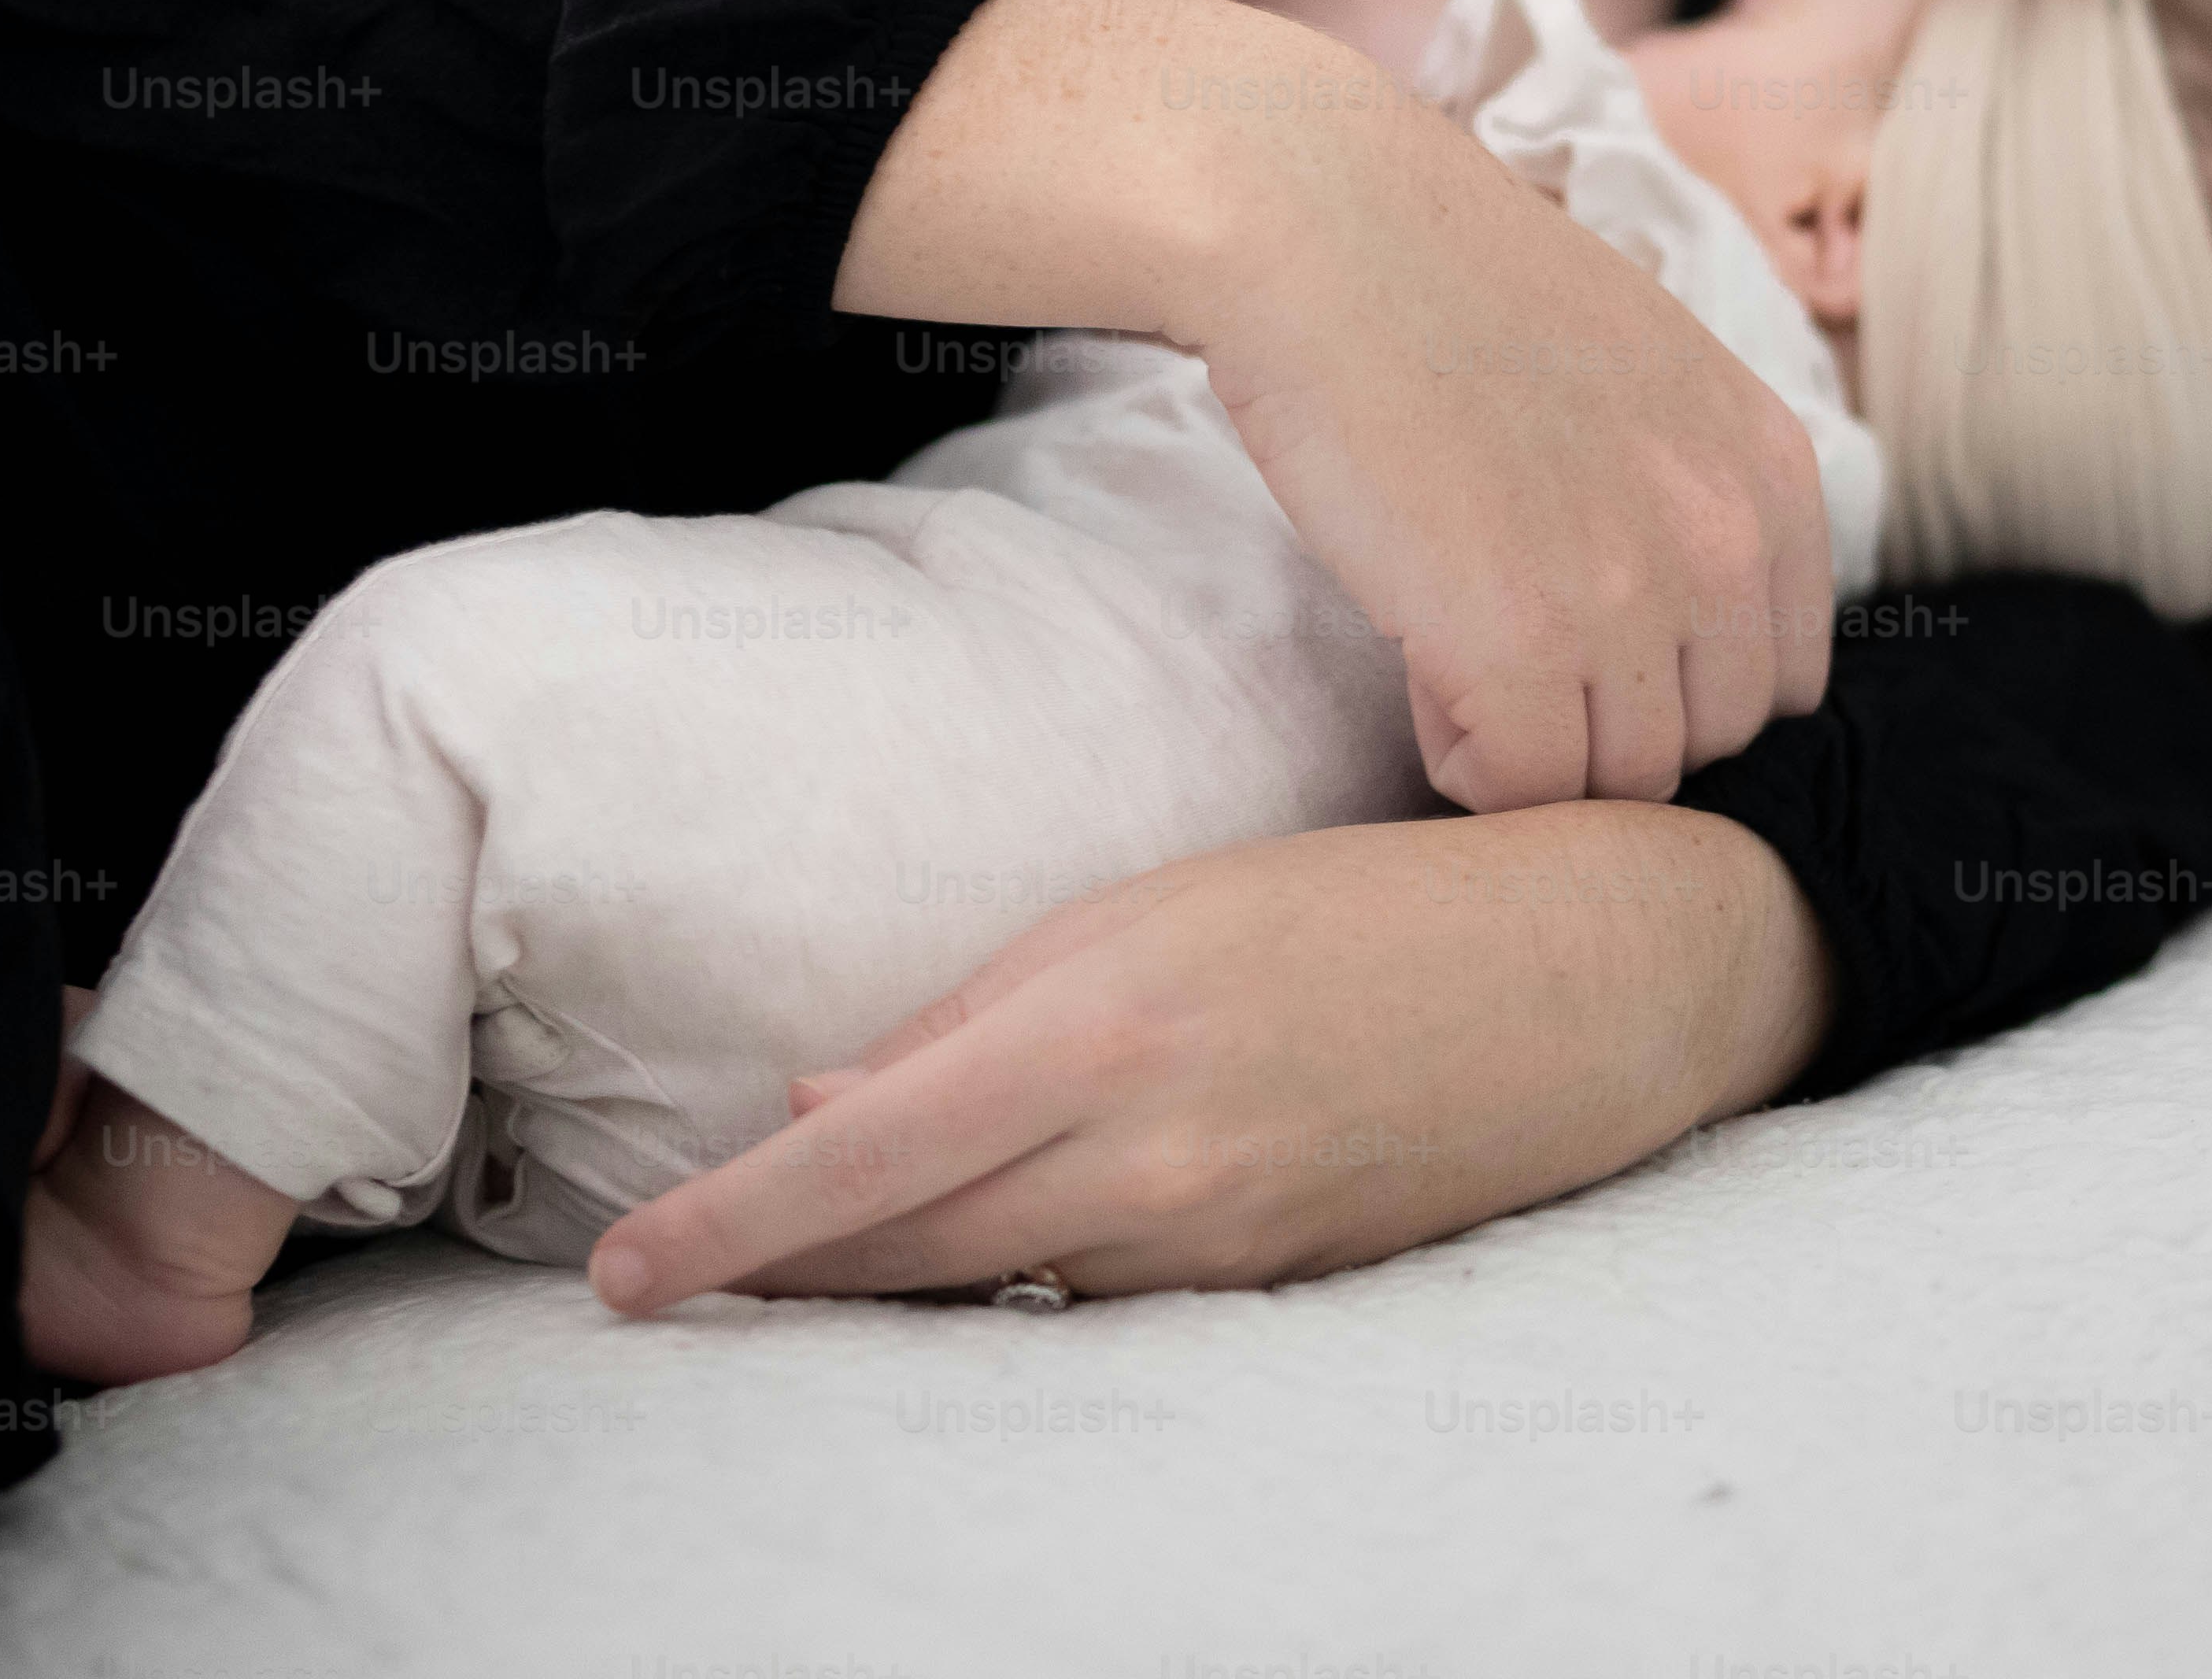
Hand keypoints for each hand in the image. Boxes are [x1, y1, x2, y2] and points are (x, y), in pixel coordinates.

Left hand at [584, 804, 1830, 1315]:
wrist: (1590, 980)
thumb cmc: (1362, 905)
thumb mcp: (1157, 909)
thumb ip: (982, 1014)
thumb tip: (824, 1103)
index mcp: (1101, 1032)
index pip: (864, 1162)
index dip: (730, 1227)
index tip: (621, 1275)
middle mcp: (1146, 1161)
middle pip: (902, 1260)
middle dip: (770, 1280)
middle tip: (653, 1286)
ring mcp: (1210, 1246)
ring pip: (988, 1297)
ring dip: (878, 1291)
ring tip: (774, 1278)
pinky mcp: (1262, 1291)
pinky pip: (1092, 1306)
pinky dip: (1007, 1290)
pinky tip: (960, 1266)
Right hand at [837, 0, 1835, 807]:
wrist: (1321, 224)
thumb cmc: (1451, 285)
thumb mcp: (1647, 372)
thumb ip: (1692, 495)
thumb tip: (1680, 629)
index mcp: (1775, 472)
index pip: (1782, 679)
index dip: (1678, 683)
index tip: (1589, 644)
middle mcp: (1727, 540)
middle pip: (1708, 741)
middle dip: (1610, 724)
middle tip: (1507, 653)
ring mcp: (1629, 597)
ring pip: (1619, 781)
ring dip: (1535, 746)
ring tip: (1455, 651)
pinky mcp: (1516, 642)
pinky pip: (1519, 787)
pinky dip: (1464, 758)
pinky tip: (1419, 670)